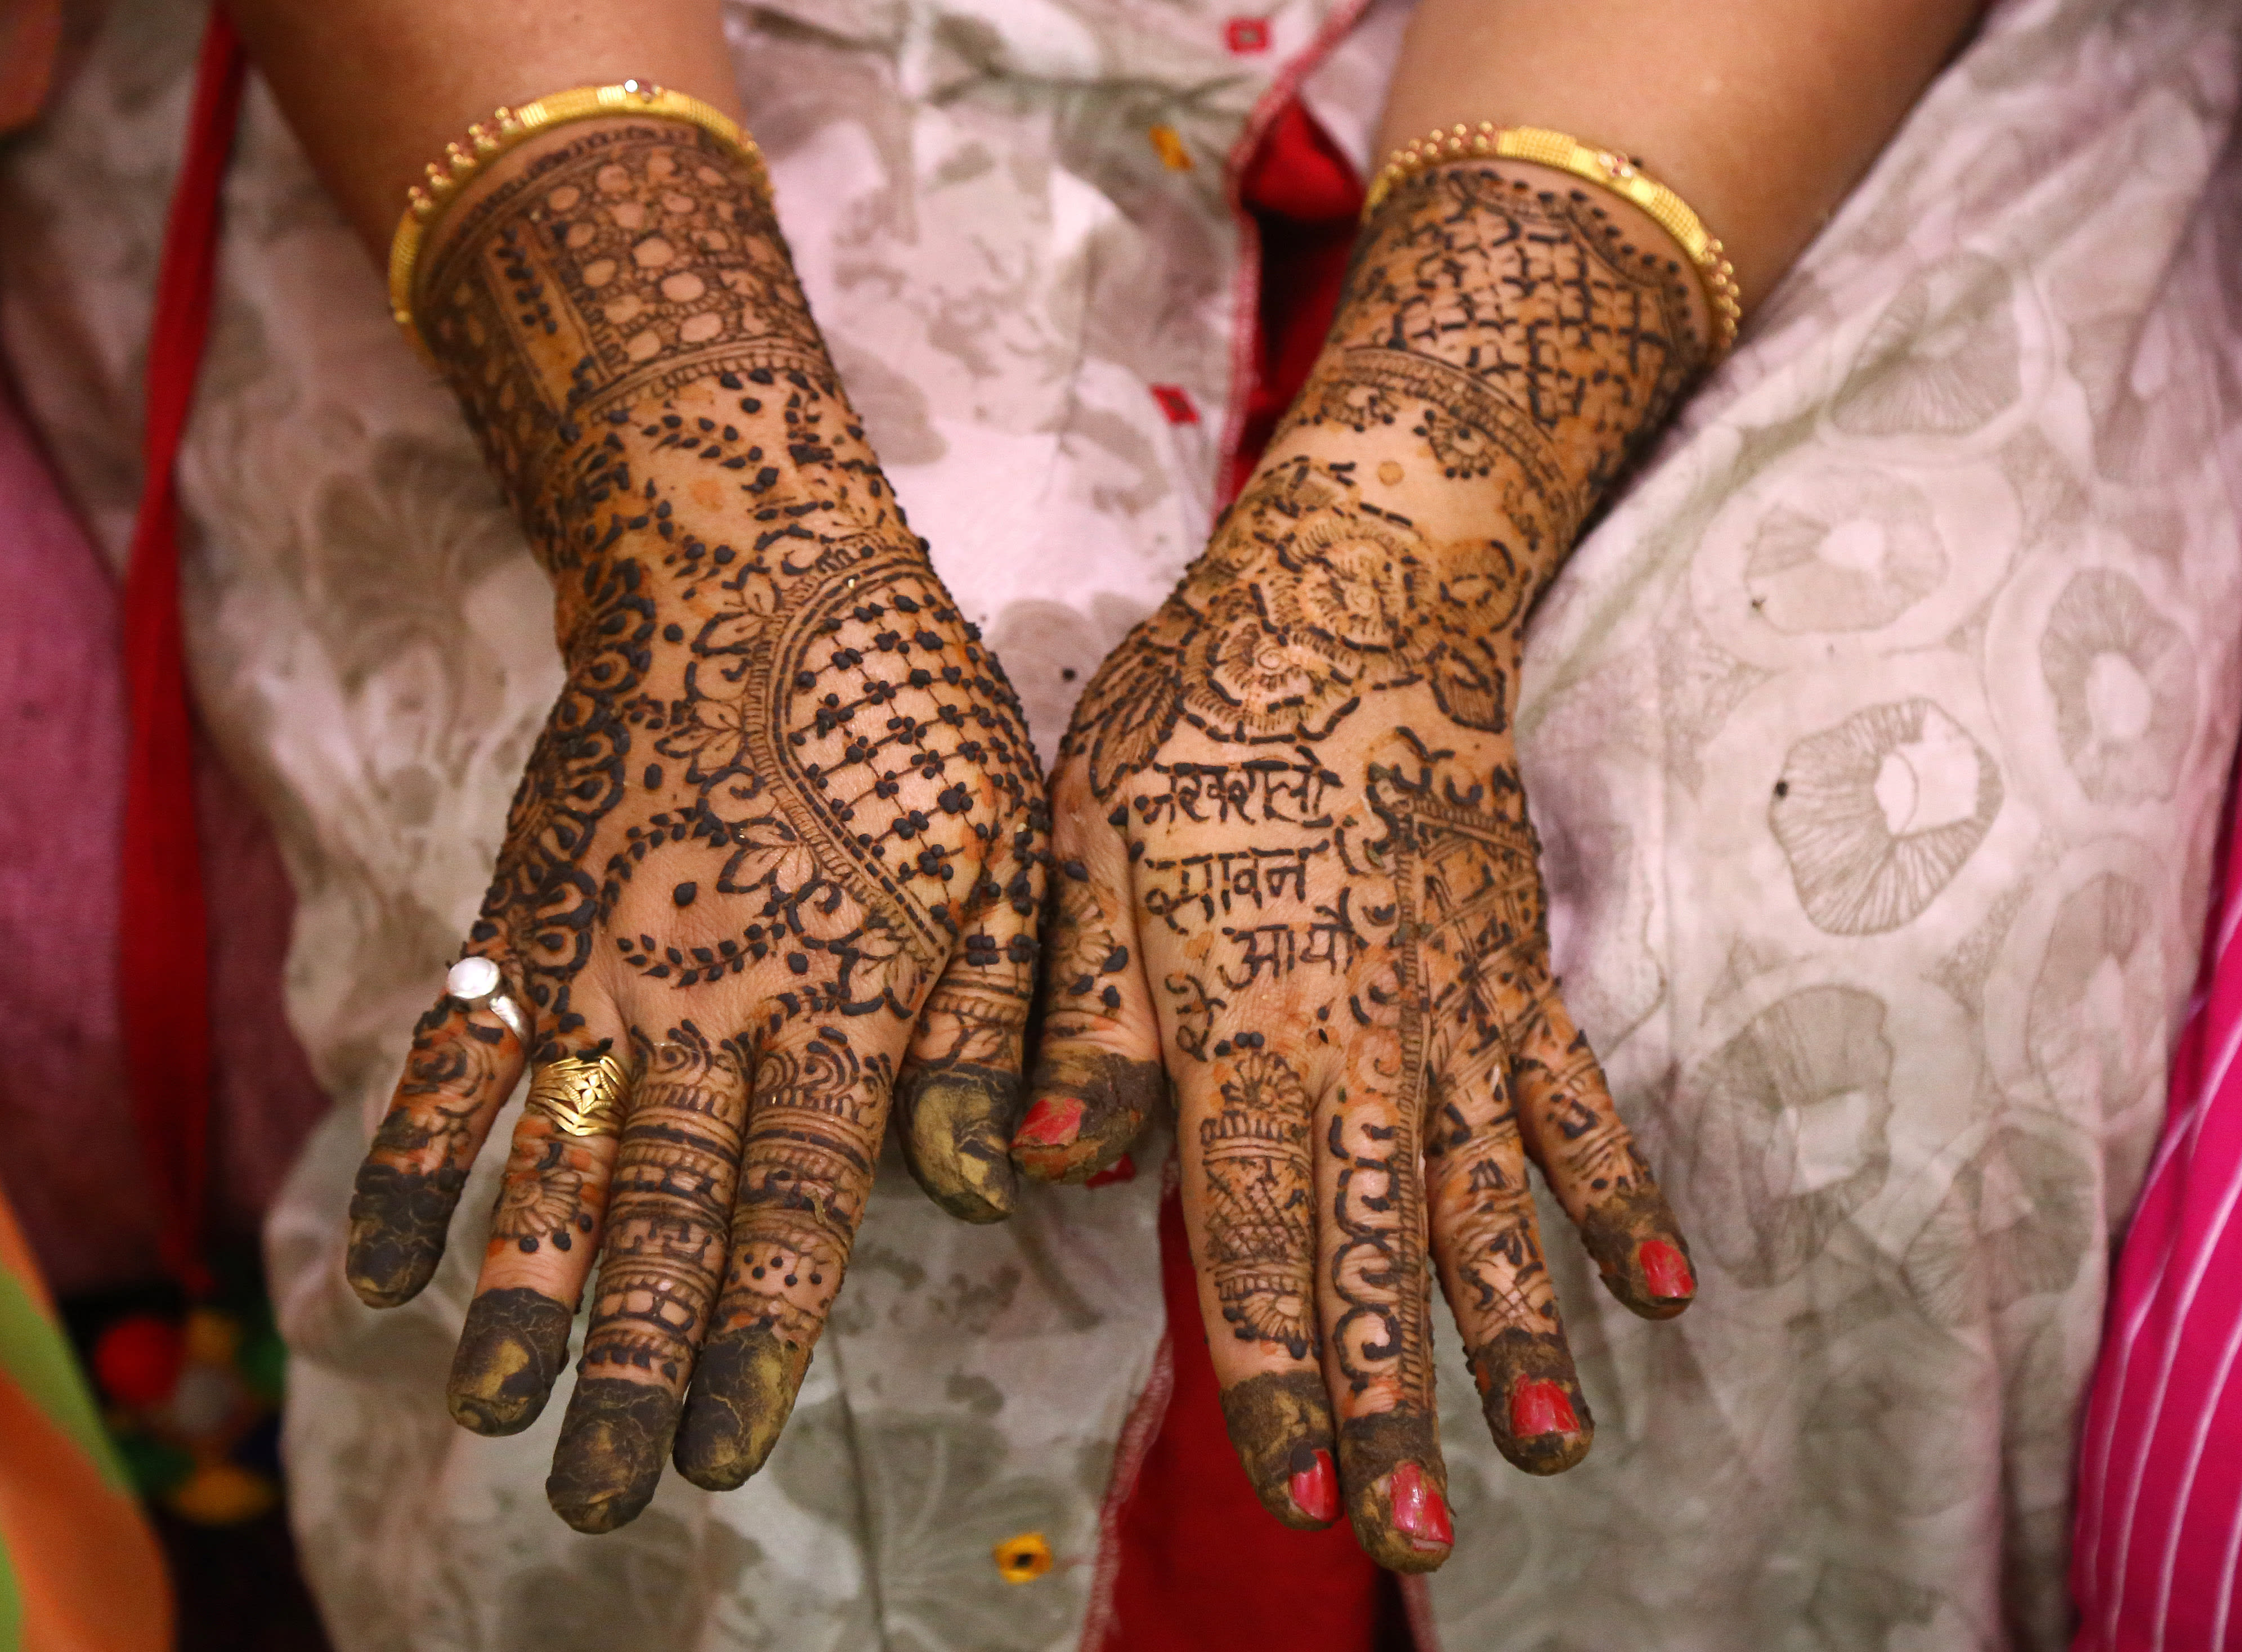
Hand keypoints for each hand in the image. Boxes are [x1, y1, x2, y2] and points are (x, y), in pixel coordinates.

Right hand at [338, 113, 1044, 1532]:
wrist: (750, 581)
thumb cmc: (904, 725)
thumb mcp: (1005, 865)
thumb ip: (993, 1030)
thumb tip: (986, 1192)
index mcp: (835, 1008)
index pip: (793, 1211)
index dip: (756, 1336)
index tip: (722, 1444)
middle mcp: (704, 1009)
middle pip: (661, 1217)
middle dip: (634, 1360)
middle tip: (604, 1492)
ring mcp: (598, 967)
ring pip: (550, 1161)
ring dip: (524, 1293)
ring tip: (496, 1414)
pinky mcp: (523, 921)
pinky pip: (454, 1056)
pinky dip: (411, 1160)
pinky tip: (382, 1267)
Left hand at [1018, 158, 1708, 1570]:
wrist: (1352, 603)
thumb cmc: (1195, 724)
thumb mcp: (1084, 847)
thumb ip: (1079, 1013)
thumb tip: (1044, 1165)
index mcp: (1240, 1031)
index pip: (1250, 1236)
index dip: (1274, 1368)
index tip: (1297, 1483)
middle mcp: (1358, 1047)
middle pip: (1376, 1251)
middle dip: (1392, 1401)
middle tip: (1415, 1534)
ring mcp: (1454, 1015)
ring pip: (1486, 1200)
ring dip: (1515, 1329)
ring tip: (1552, 1444)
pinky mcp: (1514, 971)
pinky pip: (1575, 1098)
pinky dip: (1616, 1189)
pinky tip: (1662, 1284)